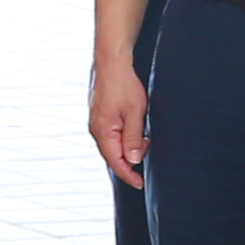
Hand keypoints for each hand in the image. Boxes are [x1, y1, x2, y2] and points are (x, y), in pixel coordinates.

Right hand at [90, 63, 149, 188]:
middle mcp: (96, 129)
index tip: (140, 184)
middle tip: (148, 147)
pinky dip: (124, 137)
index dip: (129, 175)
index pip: (116, 162)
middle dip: (131, 158)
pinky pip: (112, 134)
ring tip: (144, 136)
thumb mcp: (134, 113)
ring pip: (114, 144)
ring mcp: (97, 122)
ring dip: (129, 146)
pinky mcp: (101, 115)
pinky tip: (135, 129)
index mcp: (103, 131)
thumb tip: (132, 160)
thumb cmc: (123, 84)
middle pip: (114, 155)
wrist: (112, 61)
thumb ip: (133, 138)